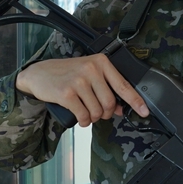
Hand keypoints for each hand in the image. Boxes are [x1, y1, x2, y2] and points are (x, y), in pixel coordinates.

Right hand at [15, 55, 149, 126]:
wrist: (38, 73)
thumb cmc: (66, 73)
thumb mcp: (89, 74)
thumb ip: (106, 88)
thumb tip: (121, 109)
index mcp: (101, 62)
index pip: (123, 85)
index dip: (136, 101)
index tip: (145, 111)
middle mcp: (91, 69)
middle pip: (110, 103)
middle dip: (106, 113)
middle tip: (99, 112)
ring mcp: (79, 80)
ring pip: (97, 111)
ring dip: (93, 118)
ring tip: (86, 112)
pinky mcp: (67, 93)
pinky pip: (83, 115)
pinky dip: (84, 121)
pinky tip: (81, 117)